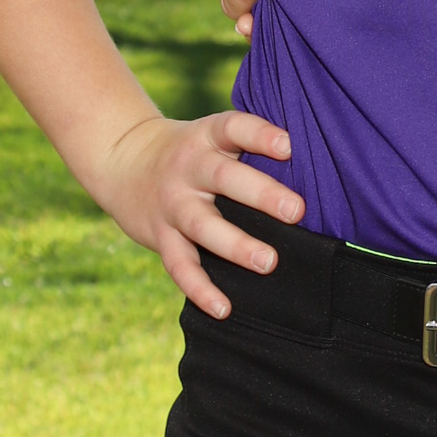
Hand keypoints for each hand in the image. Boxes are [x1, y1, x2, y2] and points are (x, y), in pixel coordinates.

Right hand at [87, 108, 303, 317]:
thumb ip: (250, 146)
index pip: (234, 128)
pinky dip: (200, 289)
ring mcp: (173, 204)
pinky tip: (223, 308)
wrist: (121, 161)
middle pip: (224, 179)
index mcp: (207, 138)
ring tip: (268, 262)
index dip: (260, 135)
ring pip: (203, 226)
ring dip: (236, 246)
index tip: (289, 146)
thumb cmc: (190, 151)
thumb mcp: (212, 136)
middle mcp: (188, 168)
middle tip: (296, 211)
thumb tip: (314, 168)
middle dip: (261, 195)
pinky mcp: (161, 236)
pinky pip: (180, 265)